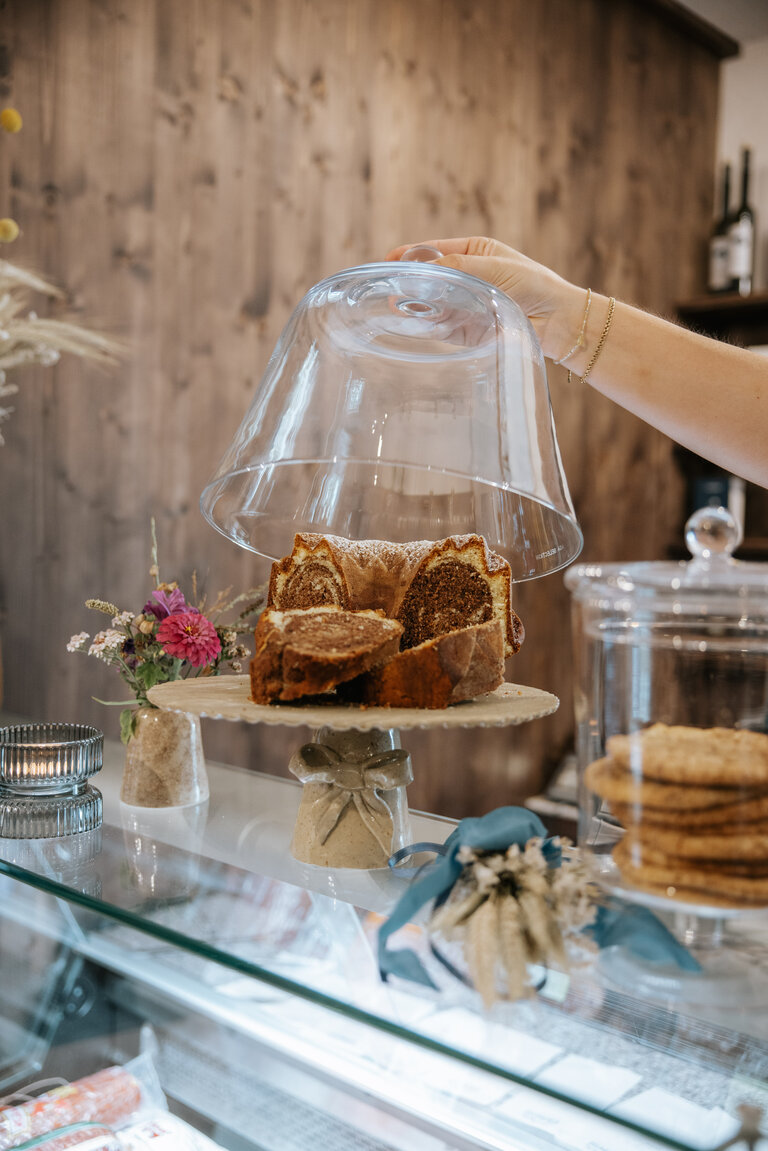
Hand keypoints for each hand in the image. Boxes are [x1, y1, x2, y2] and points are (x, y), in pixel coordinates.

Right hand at [385, 236, 584, 359]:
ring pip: (431, 305)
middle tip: (390, 291)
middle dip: (410, 285)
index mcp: (473, 254)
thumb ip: (456, 270)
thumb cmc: (534, 285)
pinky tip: (421, 326)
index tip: (387, 261)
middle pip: (428, 279)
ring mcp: (465, 306)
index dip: (409, 255)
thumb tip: (419, 274)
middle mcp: (467, 279)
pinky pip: (442, 329)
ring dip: (417, 308)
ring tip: (400, 309)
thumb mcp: (492, 268)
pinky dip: (430, 328)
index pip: (433, 252)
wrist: (558, 322)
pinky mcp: (468, 332)